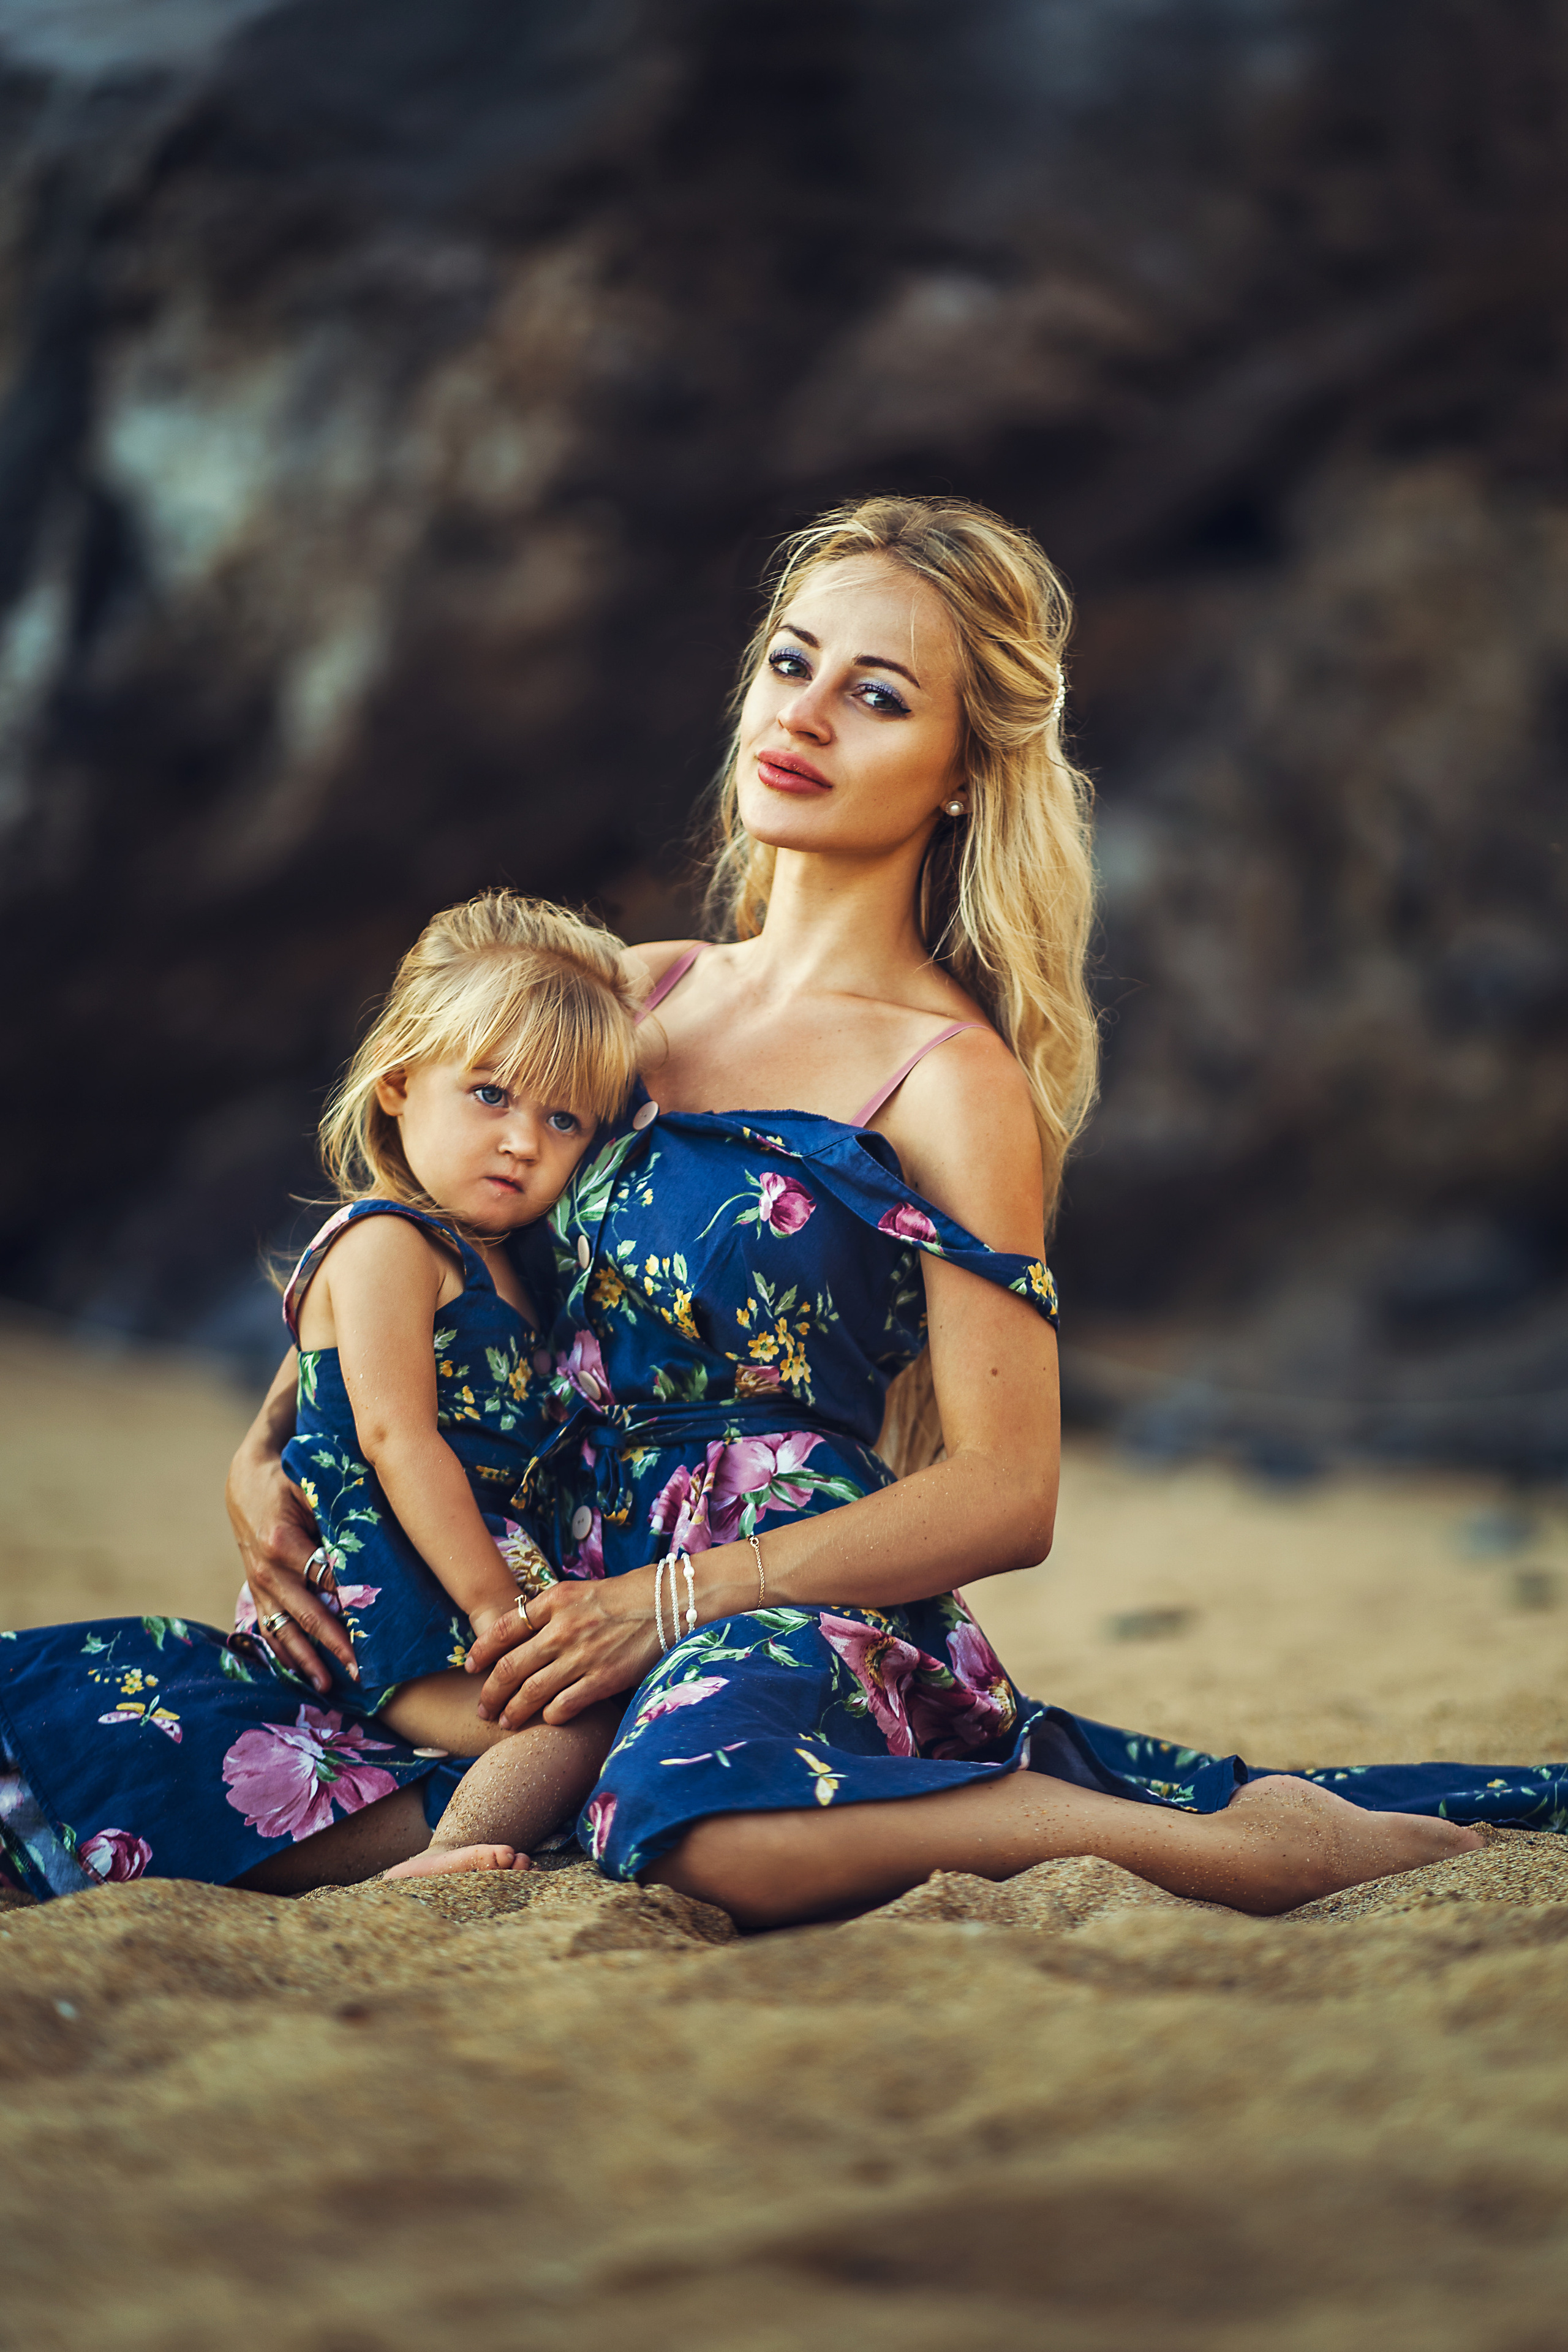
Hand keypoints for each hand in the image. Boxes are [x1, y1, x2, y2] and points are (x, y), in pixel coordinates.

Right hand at [226, 1436, 357, 1694]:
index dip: (351, 1602)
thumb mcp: (310, 1487)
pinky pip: (269, 1630)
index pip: (325, 1580)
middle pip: (307, 1615)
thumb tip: (368, 1546)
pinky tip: (302, 1674)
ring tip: (328, 1686)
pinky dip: (285, 1653)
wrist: (244, 1481)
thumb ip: (334, 1515)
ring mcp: (258, 1586)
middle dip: (335, 1644)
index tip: (376, 1625)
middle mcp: (267, 1571)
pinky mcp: (256, 1593)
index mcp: (282, 1542)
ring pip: (284, 1631)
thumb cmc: (287, 1481)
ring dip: (307, 1660)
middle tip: (361, 1669)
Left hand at [465, 1569, 660, 1727]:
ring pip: (531, 1693)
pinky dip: (549, 1717)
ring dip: (512, 1712)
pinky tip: (546, 1720)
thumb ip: (551, 1611)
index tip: (472, 1666)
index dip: (482, 1651)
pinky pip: (563, 1706)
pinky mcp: (603, 1679)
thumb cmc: (627, 1595)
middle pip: (510, 1668)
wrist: (669, 1603)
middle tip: (483, 1707)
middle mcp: (563, 1628)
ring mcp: (582, 1656)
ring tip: (504, 1722)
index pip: (503, 1628)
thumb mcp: (581, 1591)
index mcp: (555, 1600)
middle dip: (490, 1692)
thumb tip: (522, 1634)